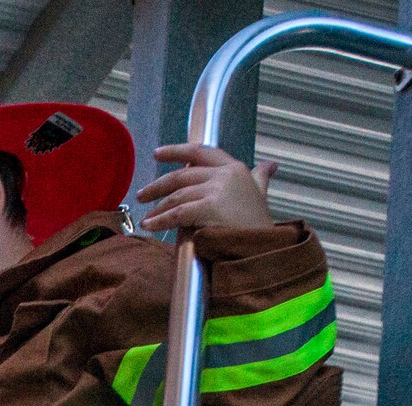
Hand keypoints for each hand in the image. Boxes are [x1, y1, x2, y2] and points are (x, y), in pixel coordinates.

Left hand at [138, 144, 275, 235]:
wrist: (263, 248)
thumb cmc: (258, 226)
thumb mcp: (261, 194)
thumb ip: (260, 178)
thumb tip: (270, 165)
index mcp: (235, 168)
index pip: (201, 152)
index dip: (177, 151)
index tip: (157, 153)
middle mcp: (225, 174)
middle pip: (183, 174)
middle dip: (158, 185)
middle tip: (141, 195)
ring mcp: (217, 189)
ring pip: (177, 195)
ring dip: (157, 207)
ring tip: (146, 219)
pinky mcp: (209, 207)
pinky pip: (177, 213)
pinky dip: (160, 220)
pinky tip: (150, 226)